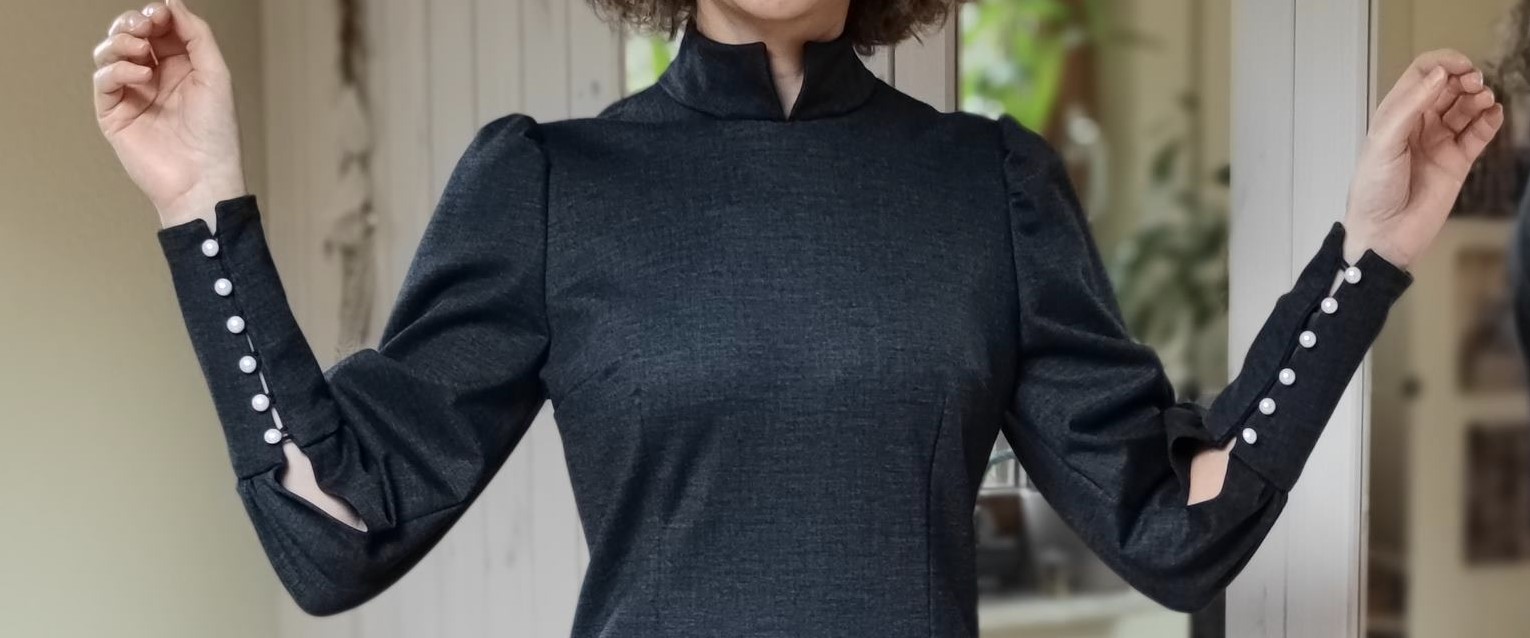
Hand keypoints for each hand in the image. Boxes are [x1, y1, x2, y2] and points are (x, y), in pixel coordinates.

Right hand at [93, 0, 245, 228]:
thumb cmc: (216, 134)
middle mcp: (154, 77)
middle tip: (144, 25)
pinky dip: (118, 69)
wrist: (202, 177)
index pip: (158, 29)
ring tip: (142, 52)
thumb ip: (197, 36)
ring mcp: (132, 94)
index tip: (160, 13)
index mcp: (180, 67)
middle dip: (132, 23)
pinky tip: (140, 74)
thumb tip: (173, 3)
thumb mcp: (215, 75)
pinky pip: (104, 79)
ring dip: (122, 43)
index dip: (156, 15)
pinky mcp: (113, 112)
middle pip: (129, 35)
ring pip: (109, 52)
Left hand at [1344, 49, 1504, 268]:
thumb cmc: (1373, 190)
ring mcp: (1439, 142)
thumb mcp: (1383, 143)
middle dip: (1464, 79)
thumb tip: (1438, 74)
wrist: (1384, 235)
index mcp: (1395, 115)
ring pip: (1466, 108)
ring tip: (1484, 99)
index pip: (1421, 75)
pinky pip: (1478, 134)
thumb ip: (1409, 107)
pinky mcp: (1457, 162)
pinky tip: (1494, 115)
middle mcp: (1418, 125)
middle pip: (1447, 88)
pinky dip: (1489, 121)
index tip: (1461, 65)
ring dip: (1478, 98)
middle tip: (1475, 83)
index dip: (1442, 64)